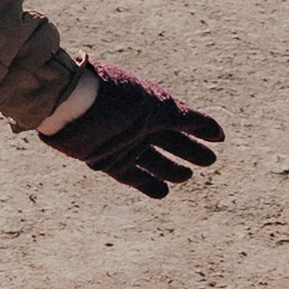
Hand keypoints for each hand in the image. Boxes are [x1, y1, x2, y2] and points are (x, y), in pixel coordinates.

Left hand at [43, 62, 222, 197]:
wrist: (68, 101)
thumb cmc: (112, 96)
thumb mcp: (154, 104)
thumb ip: (183, 116)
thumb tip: (214, 129)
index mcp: (152, 103)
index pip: (184, 117)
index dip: (203, 126)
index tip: (220, 136)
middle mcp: (139, 123)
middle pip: (170, 139)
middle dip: (189, 149)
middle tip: (209, 160)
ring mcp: (122, 143)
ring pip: (153, 159)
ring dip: (171, 169)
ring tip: (186, 176)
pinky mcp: (105, 160)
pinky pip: (131, 175)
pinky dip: (147, 184)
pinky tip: (163, 192)